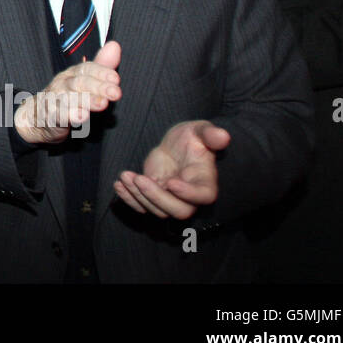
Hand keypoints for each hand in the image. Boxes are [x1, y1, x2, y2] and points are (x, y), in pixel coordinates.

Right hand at [14, 41, 121, 143]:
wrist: (36, 115)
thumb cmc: (64, 96)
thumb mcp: (83, 80)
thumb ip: (101, 66)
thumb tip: (114, 46)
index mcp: (72, 74)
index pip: (86, 68)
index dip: (101, 72)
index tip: (115, 78)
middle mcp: (63, 84)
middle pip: (80, 82)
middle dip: (99, 87)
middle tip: (115, 92)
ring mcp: (54, 99)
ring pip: (70, 98)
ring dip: (87, 100)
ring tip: (102, 103)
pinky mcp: (50, 116)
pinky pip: (59, 114)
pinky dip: (70, 115)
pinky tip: (82, 116)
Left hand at [114, 120, 229, 218]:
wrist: (176, 145)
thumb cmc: (192, 138)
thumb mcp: (200, 130)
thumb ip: (210, 134)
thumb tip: (223, 135)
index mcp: (205, 180)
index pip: (203, 196)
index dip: (188, 194)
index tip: (171, 182)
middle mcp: (190, 196)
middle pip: (178, 211)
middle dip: (156, 197)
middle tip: (139, 179)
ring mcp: (171, 198)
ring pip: (157, 210)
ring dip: (138, 196)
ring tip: (125, 176)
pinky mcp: (154, 196)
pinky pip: (142, 206)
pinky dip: (128, 199)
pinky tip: (118, 184)